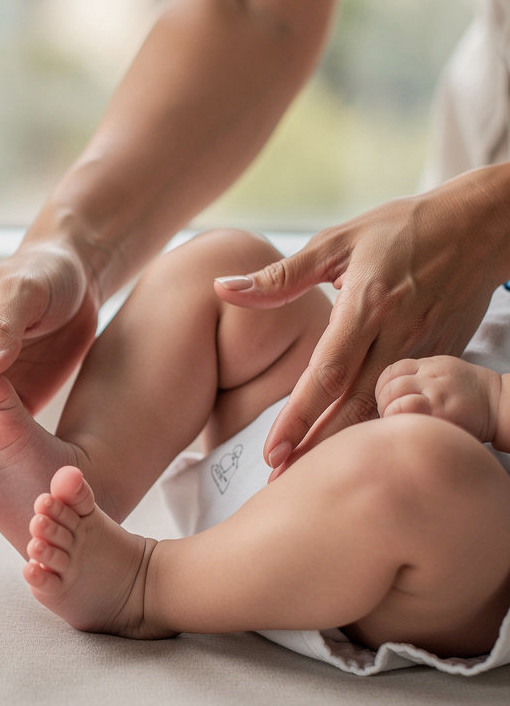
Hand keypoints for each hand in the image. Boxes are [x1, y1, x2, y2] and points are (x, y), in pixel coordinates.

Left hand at [215, 170, 509, 472]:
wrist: (482, 225)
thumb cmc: (401, 229)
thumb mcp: (337, 241)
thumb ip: (280, 276)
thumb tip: (224, 288)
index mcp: (367, 305)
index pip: (327, 374)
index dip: (298, 417)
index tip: (273, 451)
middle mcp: (398, 334)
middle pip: (354, 406)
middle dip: (316, 447)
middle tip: (281, 480)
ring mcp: (426, 349)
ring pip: (382, 411)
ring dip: (346, 445)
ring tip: (310, 473)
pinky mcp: (444, 356)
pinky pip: (410, 401)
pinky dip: (380, 427)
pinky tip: (357, 448)